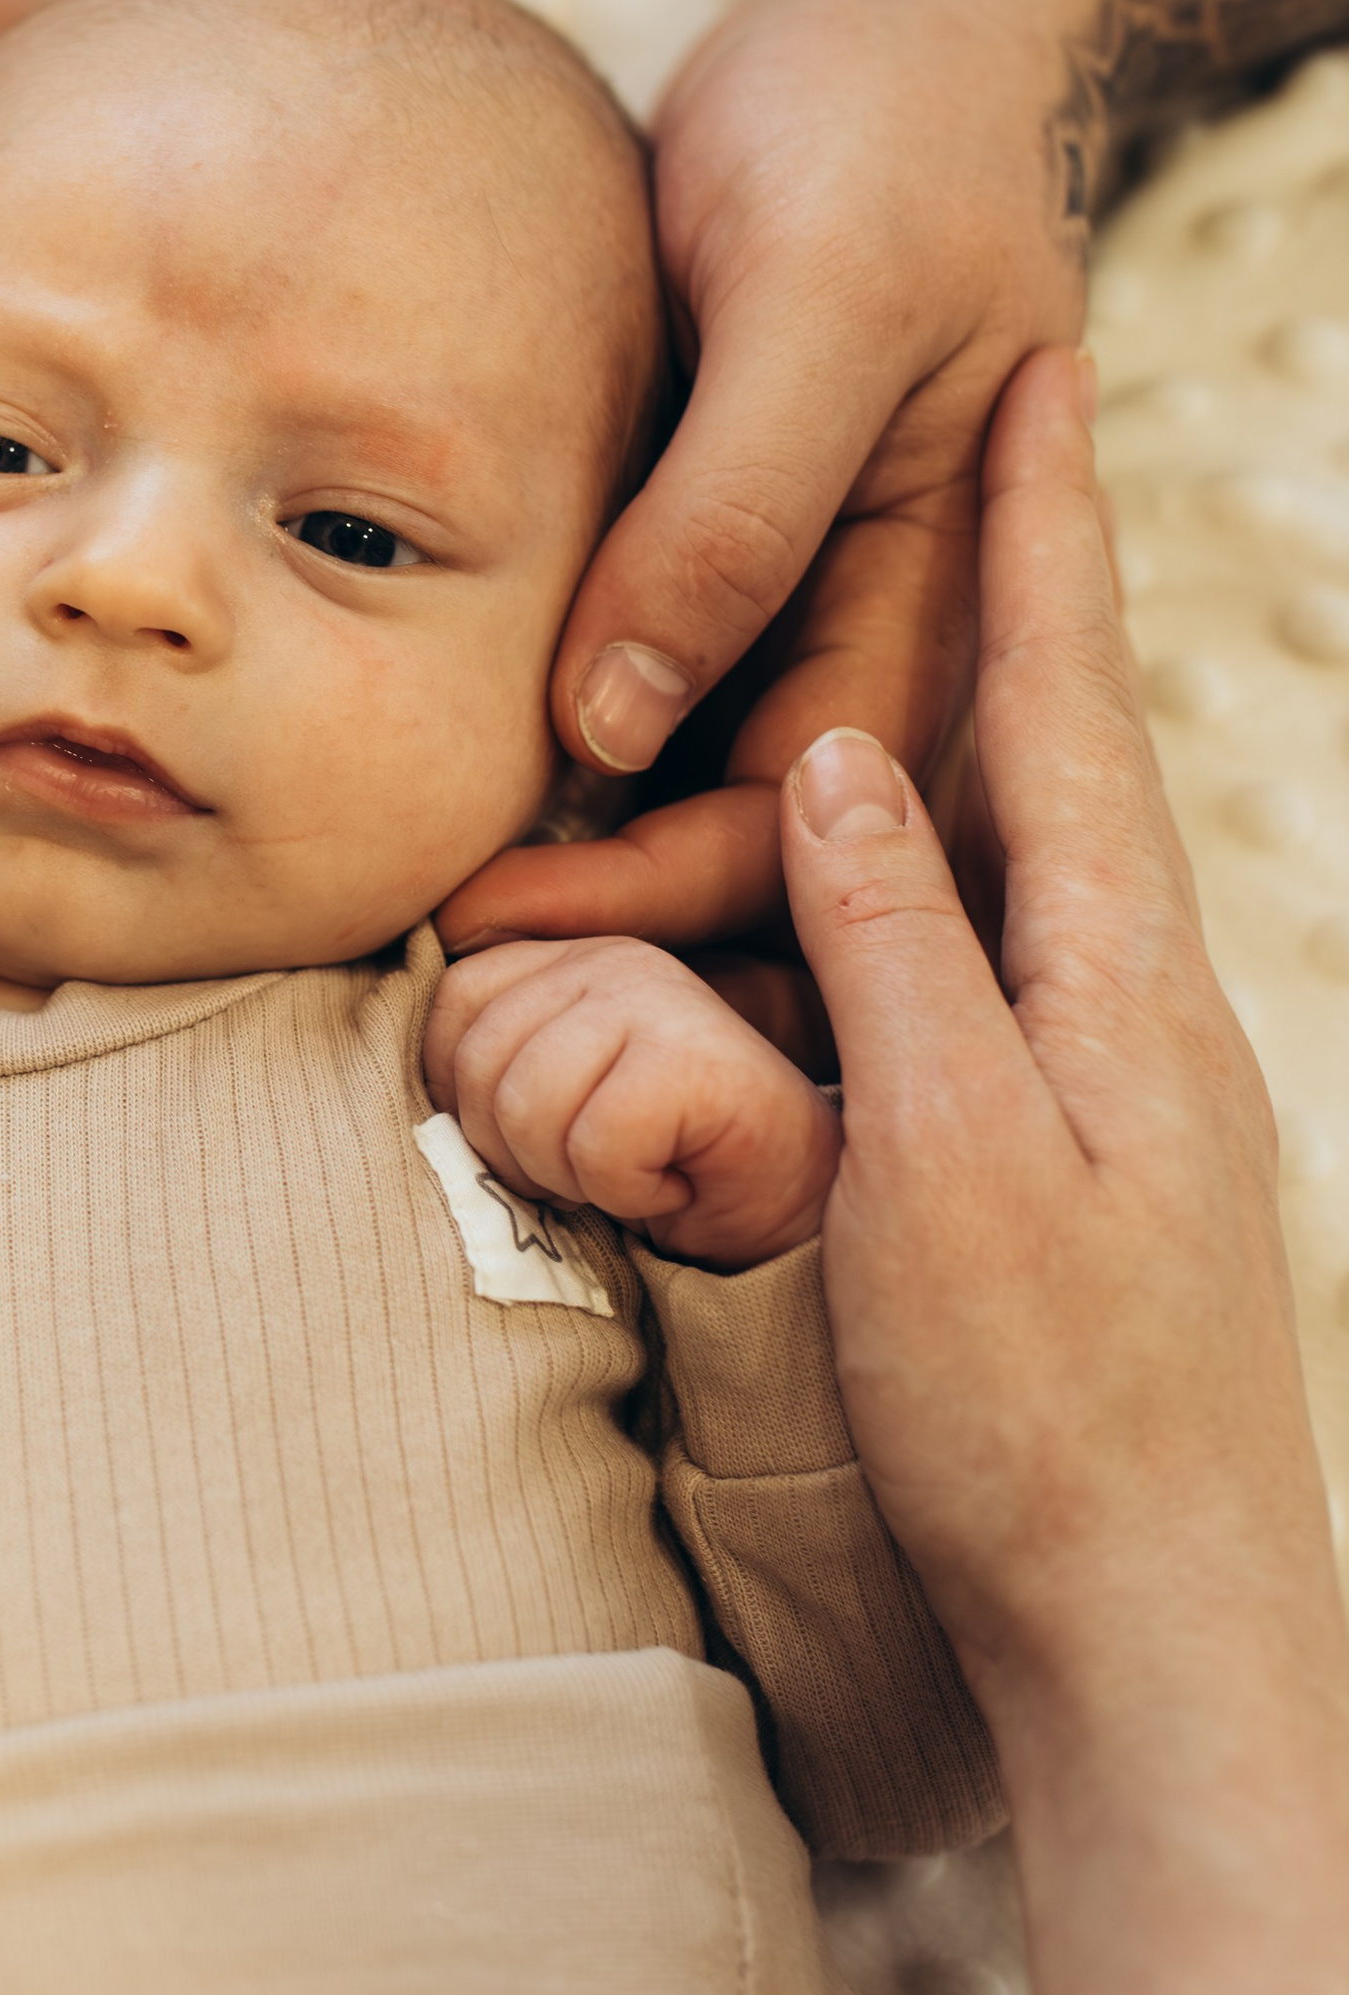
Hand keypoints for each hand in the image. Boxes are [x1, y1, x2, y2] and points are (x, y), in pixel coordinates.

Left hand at [425, 933, 841, 1268]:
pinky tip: (674, 1181)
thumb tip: (404, 1060)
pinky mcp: (699, 1056)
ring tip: (636, 1170)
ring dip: (573, 1175)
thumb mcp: (546, 1104)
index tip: (551, 1135)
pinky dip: (625, 1190)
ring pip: (524, 1106)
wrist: (784, 1230)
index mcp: (568, 953)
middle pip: (476, 1062)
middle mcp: (615, 954)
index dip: (474, 1098)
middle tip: (599, 1164)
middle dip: (521, 1148)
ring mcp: (662, 995)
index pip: (448, 1007)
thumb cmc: (656, 1176)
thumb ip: (484, 1058)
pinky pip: (593, 1142)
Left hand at [440, 0, 1092, 954]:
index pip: (800, 812)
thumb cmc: (880, 122)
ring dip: (573, 842)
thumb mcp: (817, 296)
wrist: (912, 17)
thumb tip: (613, 732)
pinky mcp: (727, 535)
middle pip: (748, 834)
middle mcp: (878, 616)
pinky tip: (442, 748)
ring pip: (688, 773)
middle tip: (426, 945)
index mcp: (947, 590)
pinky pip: (647, 672)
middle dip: (604, 910)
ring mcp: (804, 582)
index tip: (482, 917)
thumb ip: (732, 512)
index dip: (648, 888)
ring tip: (413, 880)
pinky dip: (559, 728)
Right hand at [780, 348, 1348, 1994]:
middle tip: (995, 423)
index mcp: (1114, 978)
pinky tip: (923, 876)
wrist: (1158, 1632)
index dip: (1040, 533)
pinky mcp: (1077, 1163)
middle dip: (1023, 582)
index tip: (1029, 363)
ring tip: (935, 603)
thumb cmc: (1043, 1414)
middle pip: (1063, 747)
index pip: (1062, 702)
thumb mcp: (941, 1160)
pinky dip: (948, 868)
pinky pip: (1002, 955)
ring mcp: (1117, 1086)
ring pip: (1032, 852)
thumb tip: (836, 755)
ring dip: (979, 720)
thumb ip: (896, 948)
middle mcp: (1135, 1005)